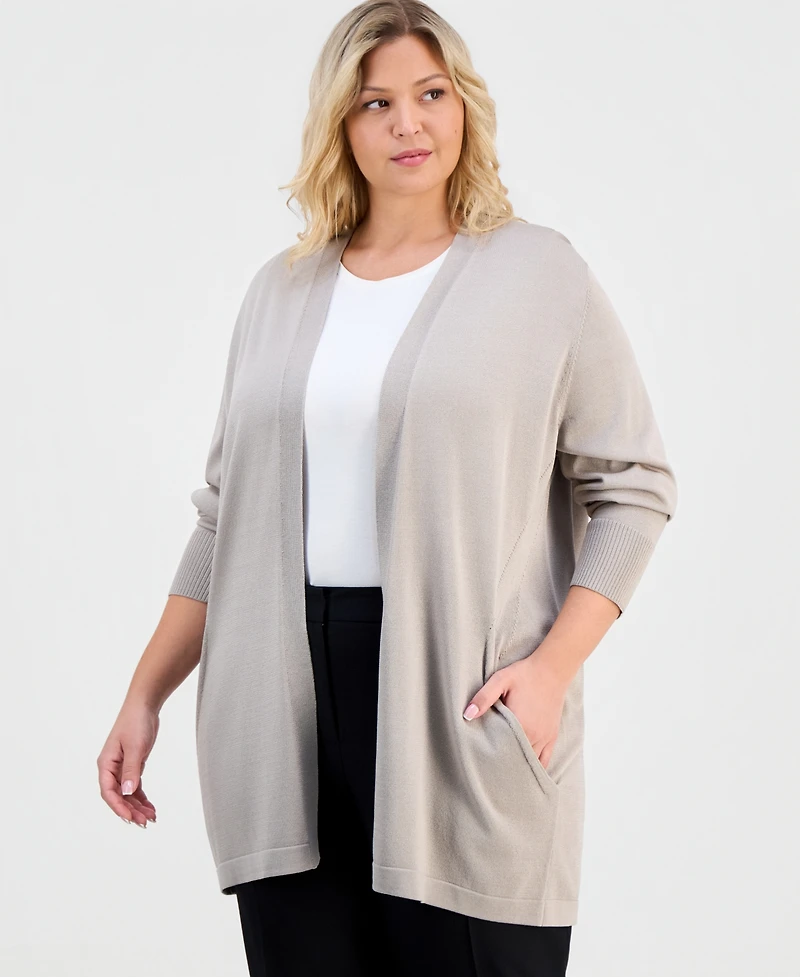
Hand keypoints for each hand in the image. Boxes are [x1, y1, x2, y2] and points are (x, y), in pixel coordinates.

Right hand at [97, 700, 158, 827]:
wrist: (145, 706)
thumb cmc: (136, 722)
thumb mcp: (135, 747)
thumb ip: (131, 770)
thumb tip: (126, 792)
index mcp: (106, 764)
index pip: (108, 792)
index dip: (118, 807)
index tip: (130, 818)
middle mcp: (111, 768)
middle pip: (118, 796)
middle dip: (130, 810)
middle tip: (145, 822)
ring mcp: (122, 768)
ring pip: (127, 793)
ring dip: (137, 807)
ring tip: (151, 818)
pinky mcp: (133, 765)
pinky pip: (135, 786)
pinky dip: (142, 797)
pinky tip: (150, 807)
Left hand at [463, 653, 567, 770]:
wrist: (551, 669)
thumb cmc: (524, 674)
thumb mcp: (500, 680)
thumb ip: (483, 697)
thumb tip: (467, 715)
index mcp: (519, 724)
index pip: (500, 750)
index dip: (490, 756)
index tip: (479, 761)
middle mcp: (533, 735)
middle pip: (514, 758)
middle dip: (502, 764)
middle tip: (488, 769)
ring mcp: (544, 737)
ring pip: (529, 762)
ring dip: (517, 766)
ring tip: (503, 771)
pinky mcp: (552, 736)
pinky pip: (545, 760)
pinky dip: (535, 767)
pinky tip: (526, 772)